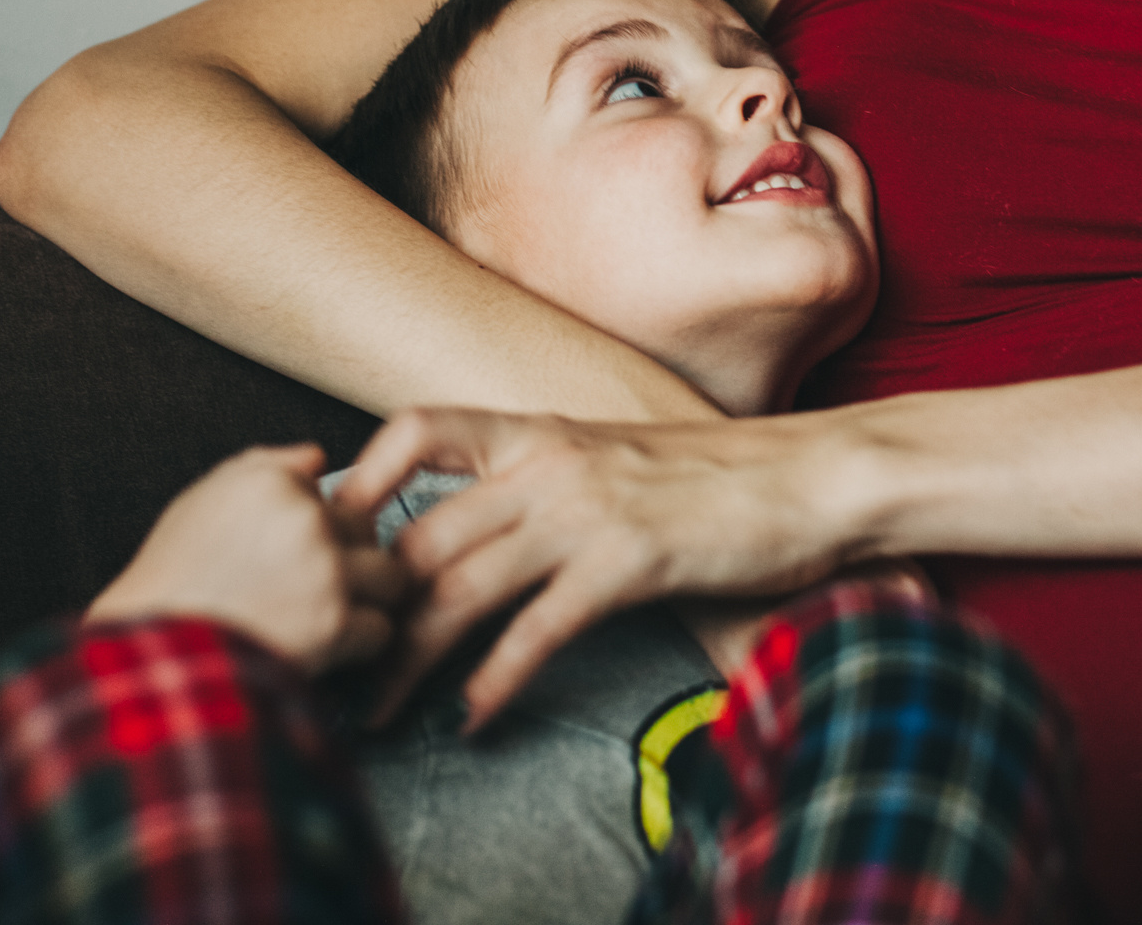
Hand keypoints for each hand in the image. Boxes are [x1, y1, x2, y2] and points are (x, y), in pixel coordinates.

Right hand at [88, 445, 408, 675]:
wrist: (155, 657)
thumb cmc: (171, 583)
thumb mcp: (199, 503)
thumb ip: (261, 467)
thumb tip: (316, 456)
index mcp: (270, 483)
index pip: (326, 488)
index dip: (314, 521)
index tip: (295, 547)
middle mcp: (305, 518)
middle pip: (366, 526)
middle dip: (352, 553)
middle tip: (318, 582)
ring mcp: (326, 570)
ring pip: (389, 574)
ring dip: (369, 596)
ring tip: (331, 612)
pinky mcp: (337, 623)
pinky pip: (380, 627)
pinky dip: (359, 643)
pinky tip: (328, 646)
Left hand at [334, 407, 855, 730]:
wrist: (814, 476)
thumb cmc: (718, 477)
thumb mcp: (615, 458)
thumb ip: (545, 483)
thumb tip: (485, 530)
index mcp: (539, 428)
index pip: (415, 426)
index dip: (358, 478)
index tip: (328, 541)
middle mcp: (546, 460)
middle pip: (419, 536)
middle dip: (364, 608)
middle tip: (335, 662)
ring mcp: (583, 508)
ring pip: (457, 587)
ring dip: (406, 659)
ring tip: (378, 710)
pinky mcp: (625, 559)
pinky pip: (534, 628)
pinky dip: (493, 679)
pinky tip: (473, 715)